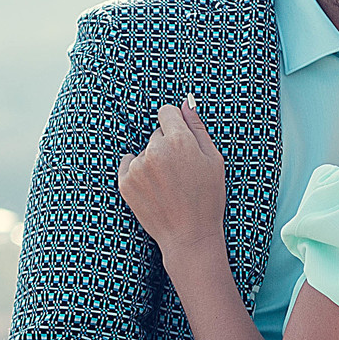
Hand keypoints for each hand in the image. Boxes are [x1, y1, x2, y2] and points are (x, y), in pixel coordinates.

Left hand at [117, 95, 225, 256]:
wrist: (189, 236)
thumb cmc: (208, 198)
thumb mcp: (213, 160)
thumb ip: (198, 128)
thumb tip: (186, 103)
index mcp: (178, 140)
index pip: (166, 112)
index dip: (175, 125)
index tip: (181, 142)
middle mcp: (154, 150)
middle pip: (156, 134)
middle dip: (166, 146)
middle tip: (180, 172)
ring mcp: (137, 167)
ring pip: (144, 152)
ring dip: (153, 162)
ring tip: (168, 185)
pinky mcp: (125, 183)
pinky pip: (129, 165)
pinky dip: (138, 173)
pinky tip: (154, 189)